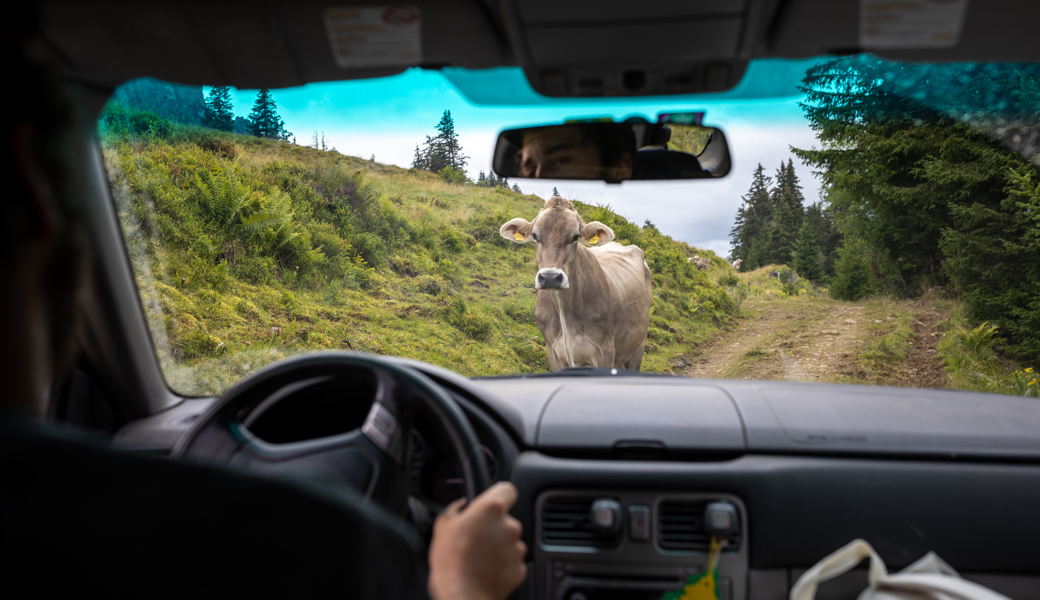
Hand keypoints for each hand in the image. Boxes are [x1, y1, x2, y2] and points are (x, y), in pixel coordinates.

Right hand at [428, 482, 527, 599]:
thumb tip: (461, 505)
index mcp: (492, 509)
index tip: (492, 502)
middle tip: (474, 538)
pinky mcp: (520, 568)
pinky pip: (511, 561)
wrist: (462, 595)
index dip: (499, 495)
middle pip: (506, 519)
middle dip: (493, 527)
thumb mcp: (443, 526)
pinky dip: (502, 564)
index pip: (507, 490)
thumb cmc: (451, 561)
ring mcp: (517, 548)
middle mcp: (510, 525)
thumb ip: (455, 509)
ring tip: (477, 557)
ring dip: (497, 546)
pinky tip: (484, 569)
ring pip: (509, 541)